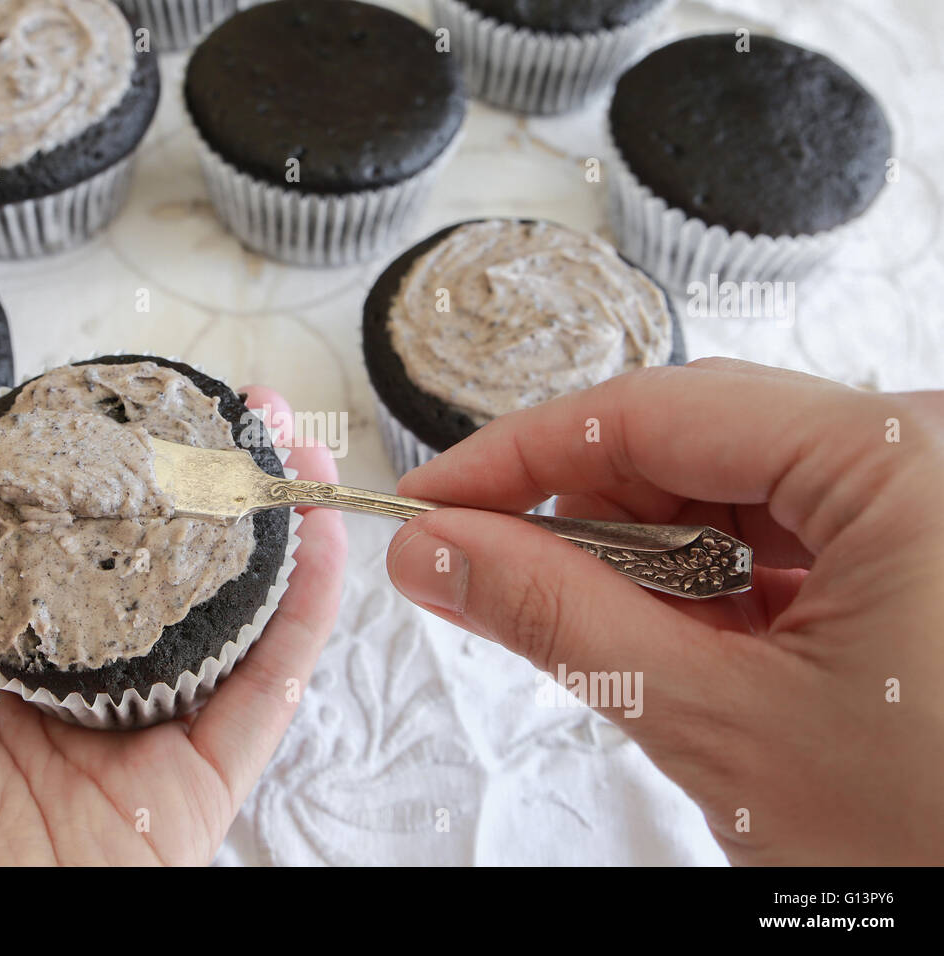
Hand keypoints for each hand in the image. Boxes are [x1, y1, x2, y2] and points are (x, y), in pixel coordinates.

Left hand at [0, 387, 345, 864]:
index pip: (88, 562)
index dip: (134, 490)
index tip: (162, 419)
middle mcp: (75, 704)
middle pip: (174, 588)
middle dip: (221, 499)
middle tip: (255, 422)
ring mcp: (136, 751)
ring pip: (233, 636)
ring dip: (278, 543)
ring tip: (301, 460)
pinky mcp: (186, 804)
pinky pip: (261, 706)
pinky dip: (302, 624)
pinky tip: (318, 548)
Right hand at [386, 358, 943, 864]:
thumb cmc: (929, 841)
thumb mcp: (717, 720)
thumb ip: (555, 615)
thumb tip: (434, 552)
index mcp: (897, 458)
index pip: (652, 411)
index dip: (517, 458)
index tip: (427, 506)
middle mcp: (924, 451)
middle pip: (694, 444)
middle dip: (585, 520)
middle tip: (494, 585)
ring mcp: (930, 500)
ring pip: (735, 491)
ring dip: (651, 564)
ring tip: (623, 646)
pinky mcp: (927, 547)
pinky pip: (786, 535)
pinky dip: (716, 589)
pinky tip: (694, 651)